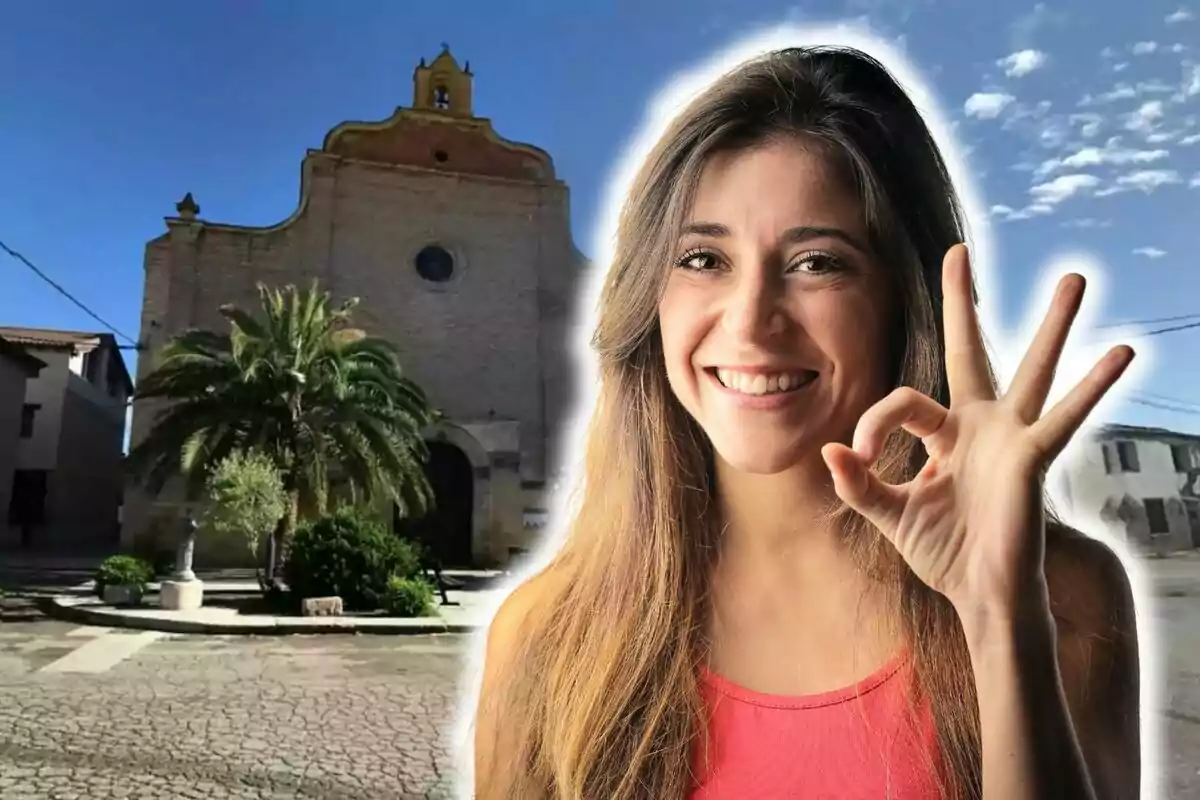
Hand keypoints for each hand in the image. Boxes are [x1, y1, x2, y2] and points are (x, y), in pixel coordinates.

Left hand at [821, 244, 1133, 618]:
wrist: (978, 593)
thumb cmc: (942, 552)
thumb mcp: (889, 514)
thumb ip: (859, 484)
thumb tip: (828, 451)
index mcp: (944, 434)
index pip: (902, 403)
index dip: (871, 424)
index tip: (855, 457)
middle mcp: (979, 425)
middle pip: (970, 349)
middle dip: (962, 303)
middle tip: (958, 252)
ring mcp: (1010, 437)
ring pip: (1030, 369)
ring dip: (1052, 325)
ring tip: (1076, 279)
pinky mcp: (1033, 457)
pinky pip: (1063, 418)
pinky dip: (1091, 388)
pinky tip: (1119, 353)